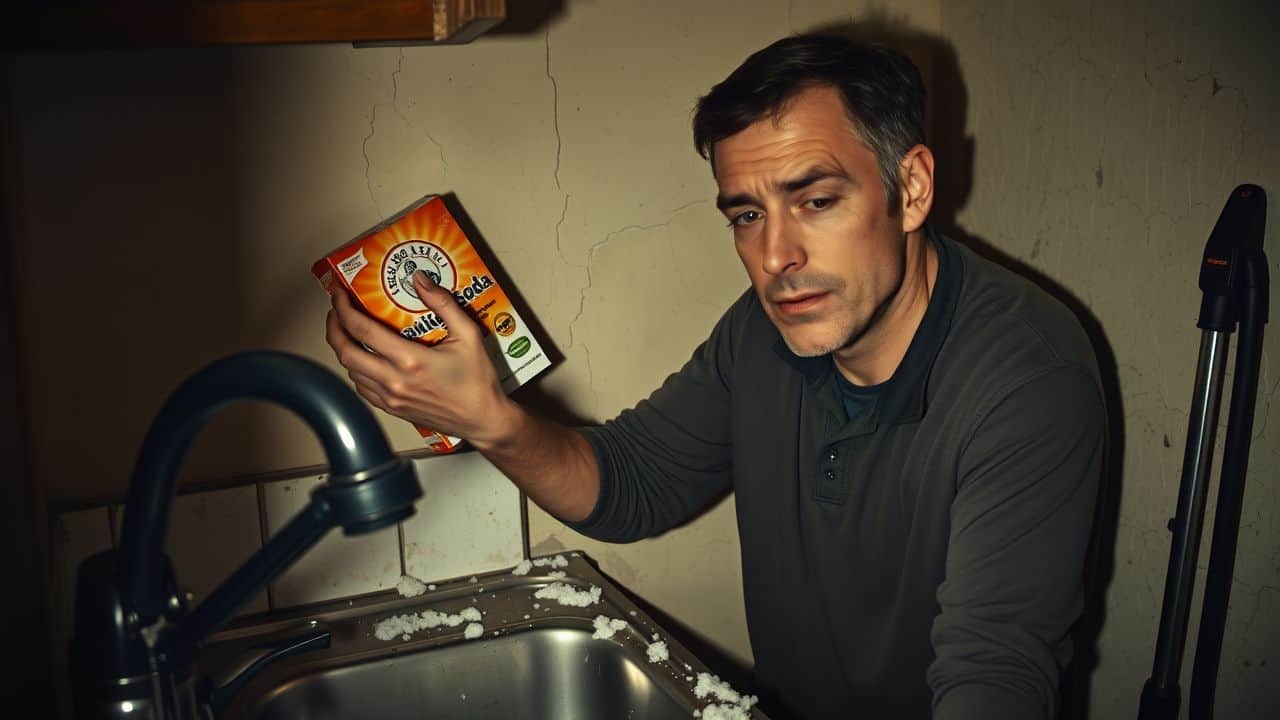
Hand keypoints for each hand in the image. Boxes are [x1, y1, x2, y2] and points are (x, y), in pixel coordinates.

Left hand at [325, 271, 520, 447]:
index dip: (343, 309)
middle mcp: (394, 380)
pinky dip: (356, 369)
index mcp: (410, 360)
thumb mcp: (468, 335)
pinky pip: (362, 387)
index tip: (339, 294)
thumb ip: (443, 304)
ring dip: (344, 348)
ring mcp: (390, 397)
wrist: (481, 419)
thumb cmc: (477, 381)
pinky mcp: (392, 409)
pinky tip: (364, 358)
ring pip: (350, 370)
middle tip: (336, 311)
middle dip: (334, 327)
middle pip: (345, 351)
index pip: (362, 330)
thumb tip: (419, 279)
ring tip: (349, 331)